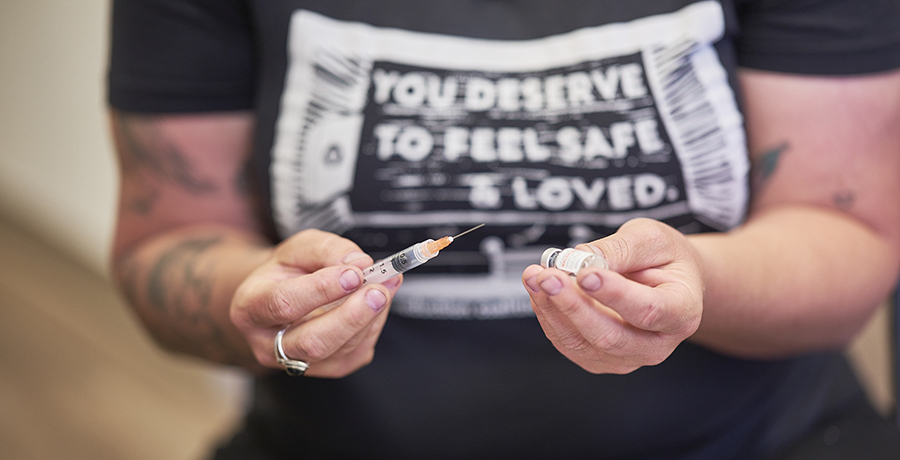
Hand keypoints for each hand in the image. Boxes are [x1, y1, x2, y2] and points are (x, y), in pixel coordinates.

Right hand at [230, 229, 400, 377]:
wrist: (281, 298)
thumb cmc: (288, 272)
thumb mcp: (300, 248)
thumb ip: (328, 250)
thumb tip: (360, 263)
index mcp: (251, 307)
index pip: (284, 303)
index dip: (322, 289)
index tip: (354, 273)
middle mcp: (268, 343)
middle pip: (312, 342)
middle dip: (351, 316)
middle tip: (378, 291)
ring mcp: (298, 362)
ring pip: (340, 350)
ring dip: (370, 317)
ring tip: (386, 287)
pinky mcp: (328, 368)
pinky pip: (357, 352)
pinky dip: (374, 325)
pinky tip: (378, 303)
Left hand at [522, 218, 702, 373]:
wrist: (665, 279)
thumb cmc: (663, 257)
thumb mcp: (650, 238)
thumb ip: (619, 249)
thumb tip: (580, 260)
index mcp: (682, 311)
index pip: (649, 310)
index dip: (614, 295)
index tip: (585, 274)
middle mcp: (657, 343)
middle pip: (610, 336)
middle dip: (573, 306)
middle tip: (547, 276)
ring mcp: (628, 357)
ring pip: (583, 344)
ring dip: (553, 310)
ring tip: (535, 276)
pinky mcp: (600, 358)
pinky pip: (568, 343)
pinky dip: (548, 316)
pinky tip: (539, 289)